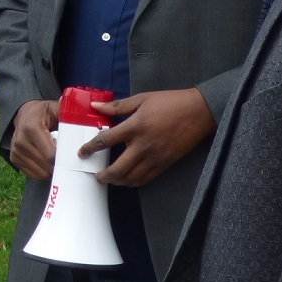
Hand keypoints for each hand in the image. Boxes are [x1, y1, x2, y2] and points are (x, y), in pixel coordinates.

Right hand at [8, 99, 59, 180]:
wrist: (24, 114)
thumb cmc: (43, 113)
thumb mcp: (54, 108)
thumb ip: (63, 108)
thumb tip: (67, 101)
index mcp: (31, 128)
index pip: (50, 155)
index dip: (63, 158)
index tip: (71, 155)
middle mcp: (20, 141)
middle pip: (46, 165)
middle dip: (59, 165)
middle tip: (66, 159)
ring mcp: (15, 151)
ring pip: (41, 173)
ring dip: (51, 169)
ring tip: (55, 159)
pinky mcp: (14, 159)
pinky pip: (34, 175)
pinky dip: (43, 172)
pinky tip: (46, 161)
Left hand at [79, 88, 215, 187]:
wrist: (199, 112)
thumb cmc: (170, 102)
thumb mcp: (142, 99)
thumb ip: (117, 106)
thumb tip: (95, 106)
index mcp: (135, 126)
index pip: (106, 140)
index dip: (90, 148)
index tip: (82, 153)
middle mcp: (143, 145)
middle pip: (117, 168)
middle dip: (104, 175)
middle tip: (96, 175)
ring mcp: (155, 157)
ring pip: (131, 178)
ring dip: (117, 181)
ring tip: (110, 179)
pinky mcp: (165, 164)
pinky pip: (146, 179)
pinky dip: (134, 182)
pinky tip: (127, 179)